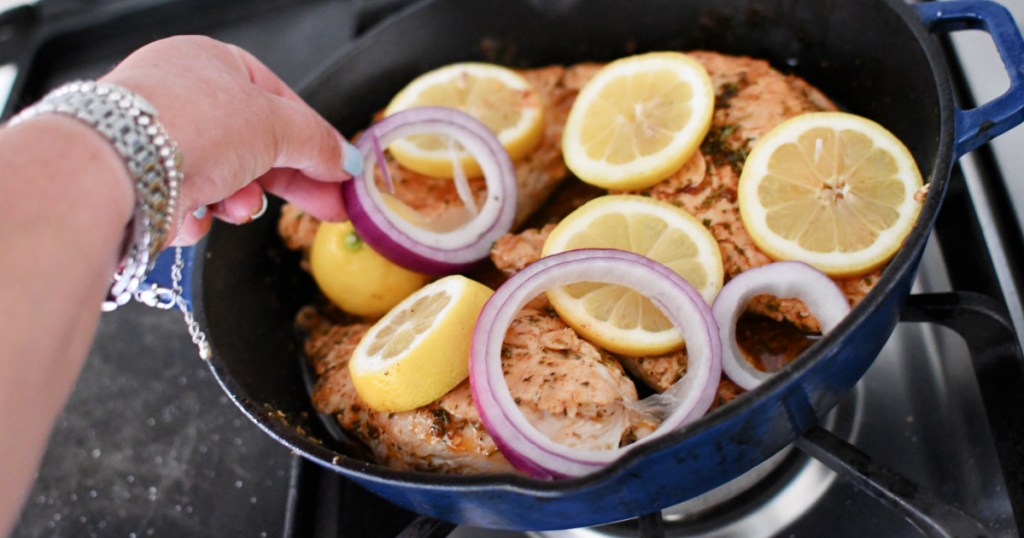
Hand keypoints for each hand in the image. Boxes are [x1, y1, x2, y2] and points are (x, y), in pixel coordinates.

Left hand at [100, 35, 361, 244]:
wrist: (116, 168)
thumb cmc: (188, 122)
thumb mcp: (277, 125)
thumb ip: (318, 143)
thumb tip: (346, 159)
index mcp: (209, 62)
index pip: (278, 101)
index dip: (313, 139)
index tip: (339, 172)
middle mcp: (180, 96)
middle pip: (254, 145)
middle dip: (285, 180)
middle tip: (324, 206)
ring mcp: (157, 139)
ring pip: (223, 179)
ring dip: (238, 200)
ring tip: (237, 206)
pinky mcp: (140, 182)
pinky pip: (188, 203)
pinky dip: (198, 214)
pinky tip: (193, 213)